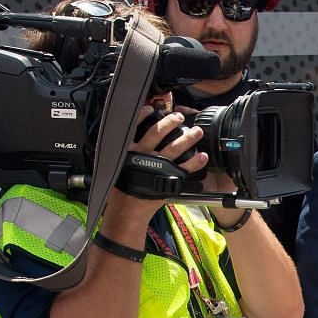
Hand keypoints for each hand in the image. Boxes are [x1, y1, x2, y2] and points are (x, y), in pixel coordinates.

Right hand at [104, 107, 206, 227]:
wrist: (127, 209)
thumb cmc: (121, 187)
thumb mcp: (114, 164)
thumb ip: (122, 150)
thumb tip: (128, 134)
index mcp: (127, 149)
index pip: (135, 125)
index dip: (145, 114)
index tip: (153, 109)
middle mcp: (142, 155)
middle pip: (158, 132)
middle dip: (171, 122)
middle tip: (180, 118)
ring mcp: (156, 166)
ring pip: (174, 147)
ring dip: (188, 137)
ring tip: (197, 132)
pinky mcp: (166, 178)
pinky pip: (185, 168)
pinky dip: (195, 161)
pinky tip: (203, 156)